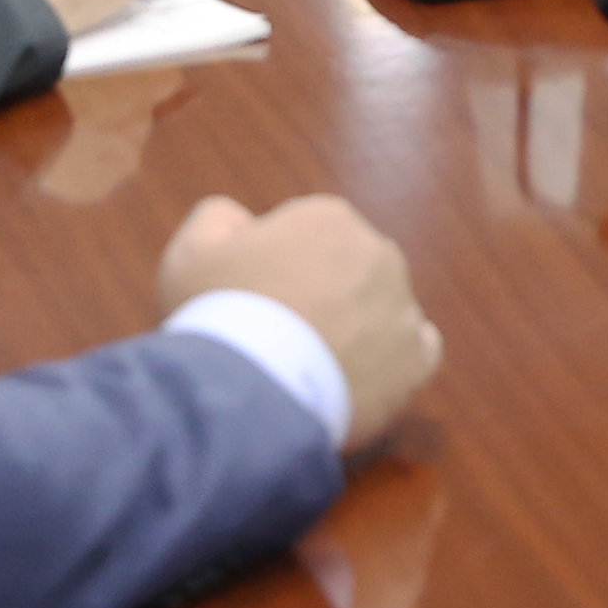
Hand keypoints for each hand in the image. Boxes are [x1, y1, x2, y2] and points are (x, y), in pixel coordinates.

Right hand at [160, 193, 440, 450]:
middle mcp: (379, 253)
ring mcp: (403, 307)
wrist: (250, 388)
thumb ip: (219, 220)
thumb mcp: (191, 253)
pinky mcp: (416, 361)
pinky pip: (414, 352)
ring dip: (356, 331)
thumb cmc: (218, 313)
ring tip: (312, 367)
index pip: (310, 238)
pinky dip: (392, 363)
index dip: (279, 270)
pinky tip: (357, 378)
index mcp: (330, 219)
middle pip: (350, 273)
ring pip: (381, 313)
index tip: (256, 301)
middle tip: (283, 336)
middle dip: (324, 296)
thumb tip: (240, 220)